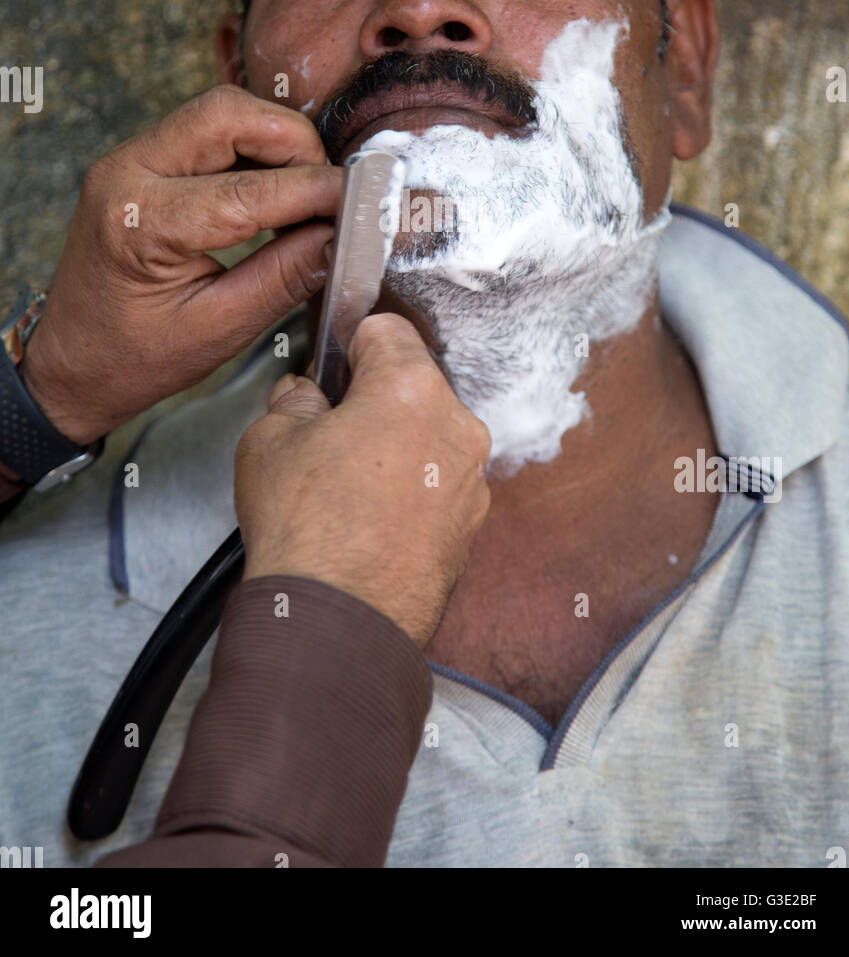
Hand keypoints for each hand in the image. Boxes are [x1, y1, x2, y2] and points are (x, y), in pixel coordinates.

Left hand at [20, 85, 341, 445]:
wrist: (70, 363)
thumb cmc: (130, 358)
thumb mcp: (217, 330)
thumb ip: (285, 276)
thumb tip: (345, 235)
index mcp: (139, 222)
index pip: (248, 189)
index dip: (316, 191)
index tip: (364, 200)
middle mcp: (126, 173)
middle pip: (229, 114)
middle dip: (294, 144)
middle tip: (331, 191)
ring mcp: (130, 159)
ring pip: (222, 113)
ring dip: (275, 142)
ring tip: (305, 194)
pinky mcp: (142, 161)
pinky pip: (208, 130)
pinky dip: (253, 150)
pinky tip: (275, 191)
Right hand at [234, 312, 491, 647]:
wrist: (334, 626)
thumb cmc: (304, 531)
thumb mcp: (268, 440)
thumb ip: (294, 399)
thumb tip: (306, 395)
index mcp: (412, 389)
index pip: (387, 330)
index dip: (350, 345)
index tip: (332, 369)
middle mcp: (457, 427)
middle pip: (413, 387)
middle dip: (374, 401)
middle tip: (328, 436)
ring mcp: (472, 481)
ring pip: (428, 438)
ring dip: (395, 448)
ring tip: (345, 488)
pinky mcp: (471, 526)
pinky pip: (437, 487)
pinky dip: (410, 492)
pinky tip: (368, 521)